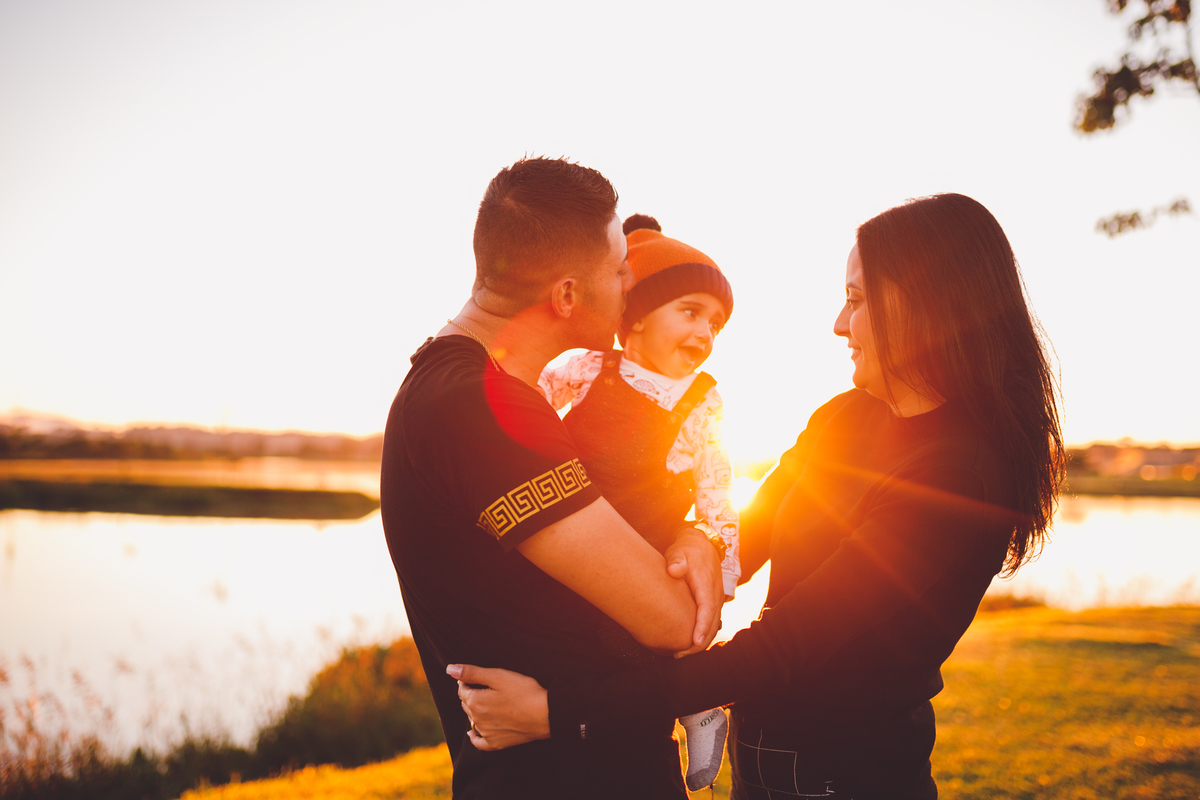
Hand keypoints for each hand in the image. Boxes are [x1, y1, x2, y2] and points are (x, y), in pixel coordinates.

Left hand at [447, 664, 549, 750]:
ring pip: (472, 720)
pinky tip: (472, 733)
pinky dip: (474, 737)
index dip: (467, 681)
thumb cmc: (524, 692)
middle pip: (466, 704)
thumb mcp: (498, 676)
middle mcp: (477, 720)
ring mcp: (486, 734)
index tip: (475, 676)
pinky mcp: (496, 743)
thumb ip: (473, 673)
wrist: (546, 714)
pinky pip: (479, 743)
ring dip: (473, 711)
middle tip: (482, 687)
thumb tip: (450, 669)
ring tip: (484, 702)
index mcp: (475, 702)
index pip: (462, 689)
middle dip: (470, 694)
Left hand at [664, 527, 723, 656]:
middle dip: (698, 643)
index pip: (707, 609)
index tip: (694, 642)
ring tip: (681, 653)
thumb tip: (674, 570)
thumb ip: (676, 561)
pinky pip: (712, 622)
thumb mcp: (679, 552)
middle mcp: (715, 595)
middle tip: (679, 654)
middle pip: (712, 624)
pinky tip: (690, 642)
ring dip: (701, 642)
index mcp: (706, 585)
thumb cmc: (687, 551)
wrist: (702, 545)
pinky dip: (703, 634)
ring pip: (713, 626)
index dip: (701, 627)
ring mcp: (716, 600)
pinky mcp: (713, 602)